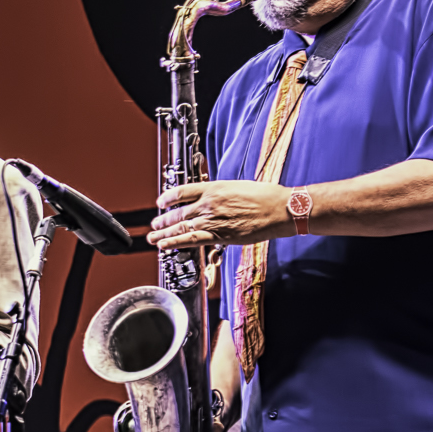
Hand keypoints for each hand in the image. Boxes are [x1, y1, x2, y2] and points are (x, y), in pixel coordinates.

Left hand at [148, 180, 290, 250]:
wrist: (280, 208)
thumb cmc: (266, 196)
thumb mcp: (238, 187)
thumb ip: (221, 194)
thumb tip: (213, 198)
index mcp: (213, 188)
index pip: (181, 191)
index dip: (168, 197)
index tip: (161, 201)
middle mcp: (208, 203)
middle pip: (177, 211)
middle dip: (163, 219)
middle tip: (155, 223)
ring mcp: (212, 220)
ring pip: (180, 227)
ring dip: (163, 233)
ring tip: (152, 236)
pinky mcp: (219, 235)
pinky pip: (190, 239)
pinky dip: (174, 242)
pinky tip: (164, 245)